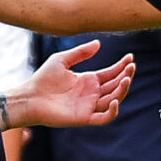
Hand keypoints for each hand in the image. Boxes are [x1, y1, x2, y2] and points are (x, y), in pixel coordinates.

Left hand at [9, 42, 132, 129]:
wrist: (29, 97)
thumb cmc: (42, 79)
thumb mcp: (62, 60)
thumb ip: (80, 52)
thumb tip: (98, 43)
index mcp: (88, 80)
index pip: (111, 74)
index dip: (122, 66)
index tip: (131, 57)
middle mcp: (91, 93)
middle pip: (115, 86)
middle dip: (126, 76)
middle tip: (131, 66)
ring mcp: (89, 106)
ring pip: (113, 100)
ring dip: (122, 90)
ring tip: (126, 78)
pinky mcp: (84, 117)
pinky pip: (103, 118)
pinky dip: (112, 112)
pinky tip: (113, 100)